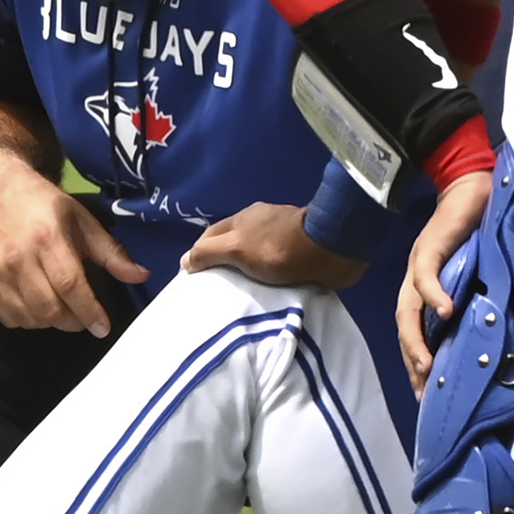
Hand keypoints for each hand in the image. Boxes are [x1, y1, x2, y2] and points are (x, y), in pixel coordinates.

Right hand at [0, 158, 146, 338]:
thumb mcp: (83, 221)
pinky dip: (27, 320)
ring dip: (51, 321)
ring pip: (30, 318)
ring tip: (60, 307)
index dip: (89, 312)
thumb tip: (141, 276)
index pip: (70, 286)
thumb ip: (111, 252)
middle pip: (50, 308)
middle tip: (83, 316)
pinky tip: (35, 305)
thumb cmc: (45, 205)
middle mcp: (19, 257)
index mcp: (48, 238)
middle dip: (73, 321)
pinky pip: (8, 318)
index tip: (103, 327)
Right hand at [182, 202, 368, 290]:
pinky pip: (282, 264)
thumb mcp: (235, 249)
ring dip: (252, 271)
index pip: (211, 235)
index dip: (200, 254)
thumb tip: (184, 260)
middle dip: (226, 263)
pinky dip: (274, 275)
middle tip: (219, 290)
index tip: (195, 277)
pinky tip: (273, 290)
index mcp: (243, 218)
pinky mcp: (305, 250)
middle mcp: (262, 222)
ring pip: (259, 254)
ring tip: (246, 295)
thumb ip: (209, 253)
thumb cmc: (277, 248)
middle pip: (235, 243)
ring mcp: (285, 235)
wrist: (329, 249)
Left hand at [400, 168, 493, 389]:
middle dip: (412, 360)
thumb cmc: (475, 232)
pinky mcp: (430, 246)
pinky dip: (435, 295)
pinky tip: (447, 312)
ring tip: (428, 365)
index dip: (417, 361)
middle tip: (424, 391)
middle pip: (404, 327)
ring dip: (416, 338)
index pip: (414, 332)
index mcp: (423, 288)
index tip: (426, 392)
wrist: (471, 188)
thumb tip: (487, 333)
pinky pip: (426, 275)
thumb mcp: (475, 273)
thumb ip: (473, 299)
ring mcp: (419, 264)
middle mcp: (415, 280)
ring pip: (409, 309)